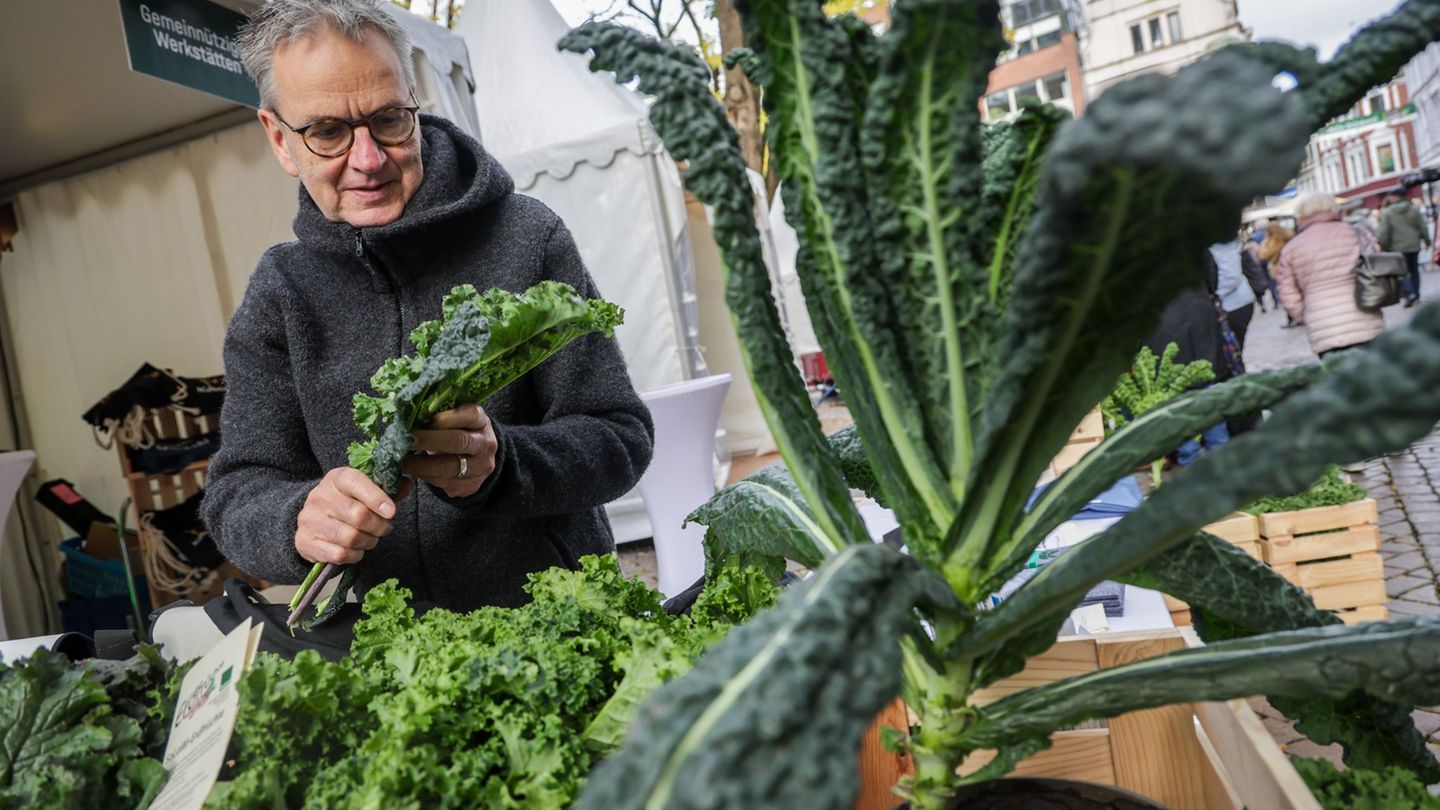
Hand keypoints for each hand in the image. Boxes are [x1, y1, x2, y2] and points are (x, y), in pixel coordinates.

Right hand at [295, 467, 410, 565]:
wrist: (313, 520)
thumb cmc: (346, 503)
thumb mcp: (364, 490)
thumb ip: (386, 489)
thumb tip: (408, 485)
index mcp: (336, 478)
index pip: (356, 482)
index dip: (377, 497)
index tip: (392, 512)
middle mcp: (319, 496)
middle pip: (358, 515)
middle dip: (379, 526)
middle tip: (385, 528)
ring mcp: (309, 519)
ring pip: (351, 537)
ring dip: (368, 542)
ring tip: (371, 539)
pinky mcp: (305, 541)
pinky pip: (340, 554)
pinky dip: (355, 555)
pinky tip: (356, 549)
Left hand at [403, 404, 497, 498]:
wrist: (477, 458)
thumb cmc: (459, 431)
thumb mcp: (456, 417)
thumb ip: (440, 414)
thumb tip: (411, 415)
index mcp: (482, 422)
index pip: (469, 416)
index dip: (443, 418)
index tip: (420, 420)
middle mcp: (486, 445)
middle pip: (458, 442)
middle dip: (429, 441)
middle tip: (406, 440)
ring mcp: (480, 468)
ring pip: (449, 468)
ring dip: (420, 465)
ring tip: (401, 460)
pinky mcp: (469, 487)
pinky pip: (443, 484)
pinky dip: (424, 476)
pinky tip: (412, 470)